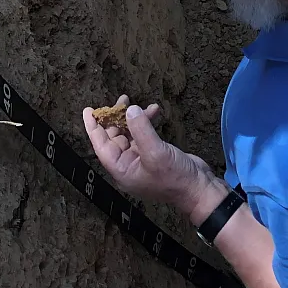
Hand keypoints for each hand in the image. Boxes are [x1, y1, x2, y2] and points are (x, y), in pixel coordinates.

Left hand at [84, 97, 218, 217]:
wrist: (199, 189)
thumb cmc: (175, 177)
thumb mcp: (156, 152)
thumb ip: (141, 130)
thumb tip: (129, 110)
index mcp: (122, 170)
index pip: (101, 146)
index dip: (94, 128)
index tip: (88, 110)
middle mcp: (128, 165)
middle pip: (114, 138)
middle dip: (117, 118)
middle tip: (122, 99)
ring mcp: (141, 160)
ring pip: (130, 134)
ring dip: (135, 118)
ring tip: (141, 103)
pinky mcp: (154, 154)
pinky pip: (144, 135)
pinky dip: (148, 122)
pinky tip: (156, 111)